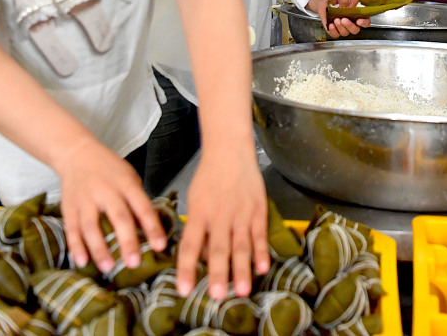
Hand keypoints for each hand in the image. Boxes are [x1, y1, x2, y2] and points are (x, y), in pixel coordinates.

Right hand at [56, 137, 166, 275]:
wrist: (77, 153)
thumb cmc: (110, 169)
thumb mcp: (129, 177)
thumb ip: (137, 200)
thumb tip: (150, 229)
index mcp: (126, 183)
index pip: (143, 207)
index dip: (152, 227)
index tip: (160, 246)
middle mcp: (106, 191)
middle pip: (118, 218)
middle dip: (127, 242)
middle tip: (134, 263)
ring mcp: (86, 199)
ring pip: (92, 226)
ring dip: (100, 249)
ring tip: (108, 268)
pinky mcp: (69, 207)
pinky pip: (72, 229)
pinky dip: (76, 246)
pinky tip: (82, 262)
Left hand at [177, 143, 267, 297]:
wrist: (230, 151)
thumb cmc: (208, 177)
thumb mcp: (194, 200)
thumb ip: (199, 229)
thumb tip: (202, 257)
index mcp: (199, 213)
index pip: (190, 245)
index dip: (186, 268)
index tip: (184, 289)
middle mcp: (219, 216)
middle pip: (218, 248)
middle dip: (218, 273)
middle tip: (217, 295)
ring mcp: (241, 213)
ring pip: (241, 245)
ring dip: (242, 269)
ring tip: (241, 291)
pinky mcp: (258, 209)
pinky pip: (259, 234)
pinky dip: (261, 251)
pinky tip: (262, 268)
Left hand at [307, 0, 370, 37]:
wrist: (325, 4)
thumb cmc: (336, 1)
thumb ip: (350, 3)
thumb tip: (352, 5)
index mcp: (357, 16)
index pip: (366, 23)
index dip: (364, 23)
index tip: (359, 21)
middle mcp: (351, 24)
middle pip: (355, 30)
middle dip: (350, 26)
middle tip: (344, 19)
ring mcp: (343, 28)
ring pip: (345, 33)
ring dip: (341, 27)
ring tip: (336, 20)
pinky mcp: (334, 31)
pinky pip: (336, 35)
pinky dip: (333, 31)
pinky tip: (331, 25)